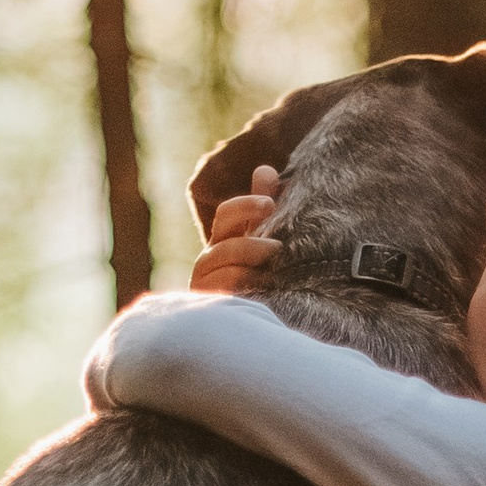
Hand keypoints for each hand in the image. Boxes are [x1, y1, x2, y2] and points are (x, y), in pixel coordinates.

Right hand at [191, 165, 282, 293]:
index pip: (228, 214)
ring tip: (276, 270)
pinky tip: (265, 290)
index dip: (247, 205)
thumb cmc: (259, 272)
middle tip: (278, 248)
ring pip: (224, 267)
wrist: (250, 317)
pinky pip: (223, 291)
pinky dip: (243, 286)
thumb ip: (262, 205)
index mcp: (225, 238)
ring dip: (250, 265)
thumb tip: (265, 169)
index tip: (270, 204)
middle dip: (251, 244)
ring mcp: (207, 283)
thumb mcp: (262, 237)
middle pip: (225, 244)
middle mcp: (211, 259)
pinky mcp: (210, 304)